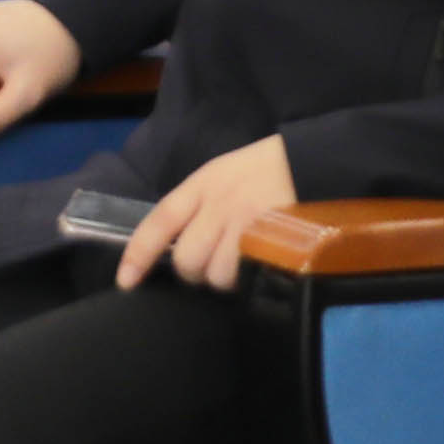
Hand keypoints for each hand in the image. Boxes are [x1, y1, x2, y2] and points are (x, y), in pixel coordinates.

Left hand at [118, 132, 298, 291]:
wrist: (317, 162)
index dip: (139, 254)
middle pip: (186, 260)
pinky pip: (245, 277)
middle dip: (195, 272)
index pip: (160, 220)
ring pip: (215, 275)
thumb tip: (181, 247)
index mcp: (203, 183)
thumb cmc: (269, 169)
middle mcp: (218, 203)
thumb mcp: (226, 175)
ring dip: (226, 279)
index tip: (126, 281)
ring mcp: (244, 223)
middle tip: (214, 264)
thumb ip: (201, 206)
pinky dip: (249, 280)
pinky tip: (260, 265)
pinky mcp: (269, 240)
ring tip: (243, 262)